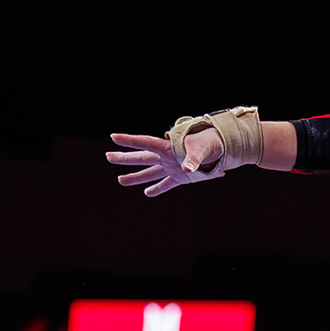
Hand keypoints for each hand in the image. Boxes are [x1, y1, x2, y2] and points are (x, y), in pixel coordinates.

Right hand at [104, 129, 226, 196]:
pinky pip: (165, 184)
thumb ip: (194, 159)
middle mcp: (166, 157)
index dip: (130, 140)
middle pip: (142, 157)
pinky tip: (148, 193)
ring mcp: (171, 167)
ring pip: (150, 172)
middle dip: (125, 158)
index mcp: (168, 147)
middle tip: (109, 156)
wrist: (220, 149)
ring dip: (136, 177)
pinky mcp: (180, 177)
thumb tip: (187, 170)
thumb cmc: (210, 144)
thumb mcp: (202, 150)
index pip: (145, 142)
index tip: (114, 137)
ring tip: (121, 180)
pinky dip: (158, 189)